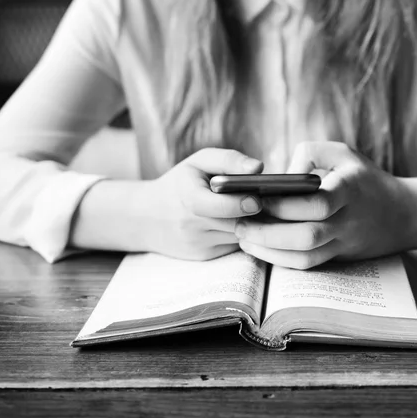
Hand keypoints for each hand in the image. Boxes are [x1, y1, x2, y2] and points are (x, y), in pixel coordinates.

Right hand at [141, 148, 263, 260]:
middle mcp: (193, 227)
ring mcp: (199, 245)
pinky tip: (243, 221)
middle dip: (256, 214)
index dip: (244, 203)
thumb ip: (229, 160)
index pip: (223, 207)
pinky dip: (241, 234)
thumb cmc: (180, 183)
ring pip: (239, 237)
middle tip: (270, 201)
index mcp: (189, 199)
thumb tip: (259, 168)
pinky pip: (233, 246)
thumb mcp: (198, 162)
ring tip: (259, 208)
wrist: (146, 218)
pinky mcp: (205, 257)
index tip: (257, 197)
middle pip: (236, 224)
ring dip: (252, 224)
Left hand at [235, 142, 416, 268]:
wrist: (404, 215)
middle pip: (307, 236)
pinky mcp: (340, 258)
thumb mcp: (344, 153)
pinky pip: (309, 265)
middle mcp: (348, 220)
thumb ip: (310, 152)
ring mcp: (345, 243)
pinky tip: (261, 248)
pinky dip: (282, 261)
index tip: (256, 198)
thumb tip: (281, 175)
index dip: (284, 204)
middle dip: (268, 233)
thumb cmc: (366, 178)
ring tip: (243, 238)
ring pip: (306, 257)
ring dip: (270, 251)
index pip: (317, 203)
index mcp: (350, 190)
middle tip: (239, 224)